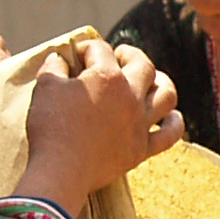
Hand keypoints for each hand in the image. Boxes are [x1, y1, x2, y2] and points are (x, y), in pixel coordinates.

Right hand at [19, 43, 180, 211]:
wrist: (61, 170)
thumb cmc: (51, 127)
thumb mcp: (45, 88)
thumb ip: (54, 67)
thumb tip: (59, 59)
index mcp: (107, 77)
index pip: (100, 50)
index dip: (86, 48)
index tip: (76, 57)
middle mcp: (130, 96)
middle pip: (143, 65)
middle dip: (130, 55)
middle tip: (119, 56)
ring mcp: (140, 123)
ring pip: (167, 95)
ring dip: (162, 83)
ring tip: (152, 80)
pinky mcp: (142, 149)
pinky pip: (169, 135)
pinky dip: (174, 124)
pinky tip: (171, 117)